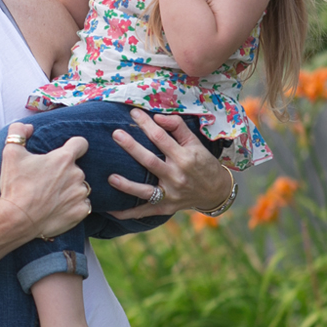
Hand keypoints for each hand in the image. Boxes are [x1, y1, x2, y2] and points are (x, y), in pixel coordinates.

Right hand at [0, 122, 91, 237]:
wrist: (16, 220)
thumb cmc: (15, 186)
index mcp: (63, 158)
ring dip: (71, 189)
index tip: (66, 151)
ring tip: (53, 196)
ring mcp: (80, 194)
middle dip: (66, 172)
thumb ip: (18, 132)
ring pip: (80, 187)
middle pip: (77, 168)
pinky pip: (83, 205)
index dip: (74, 145)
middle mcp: (77, 175)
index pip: (81, 143)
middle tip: (48, 181)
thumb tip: (29, 127)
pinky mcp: (80, 212)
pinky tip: (59, 208)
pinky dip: (74, 206)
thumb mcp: (10, 153)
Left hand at [106, 110, 230, 218]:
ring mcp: (170, 194)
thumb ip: (177, 127)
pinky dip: (128, 213)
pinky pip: (144, 212)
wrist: (216, 191)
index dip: (146, 124)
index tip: (133, 113)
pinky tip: (111, 210)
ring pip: (145, 191)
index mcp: (184, 158)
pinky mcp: (165, 208)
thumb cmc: (203, 163)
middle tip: (116, 134)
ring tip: (110, 178)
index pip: (161, 138)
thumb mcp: (195, 142)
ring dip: (127, 185)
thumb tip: (157, 117)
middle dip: (132, 147)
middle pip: (150, 161)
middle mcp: (176, 176)